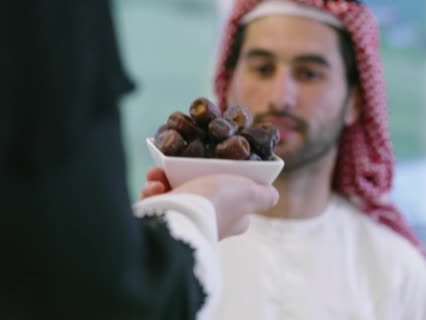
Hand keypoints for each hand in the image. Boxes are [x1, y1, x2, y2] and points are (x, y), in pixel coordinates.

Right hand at [140, 167, 278, 238]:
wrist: (181, 216)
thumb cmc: (218, 201)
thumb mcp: (250, 193)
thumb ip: (264, 194)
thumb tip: (273, 194)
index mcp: (233, 218)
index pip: (234, 197)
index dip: (225, 178)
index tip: (212, 161)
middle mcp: (210, 222)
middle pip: (199, 189)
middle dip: (185, 173)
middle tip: (177, 164)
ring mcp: (185, 221)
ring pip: (174, 191)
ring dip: (164, 178)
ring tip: (159, 175)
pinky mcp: (162, 221)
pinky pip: (156, 200)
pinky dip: (152, 191)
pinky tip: (153, 187)